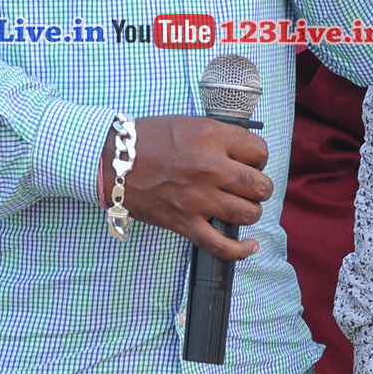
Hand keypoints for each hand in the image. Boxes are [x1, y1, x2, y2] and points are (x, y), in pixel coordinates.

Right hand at [102, 115, 270, 261]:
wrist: (113, 161)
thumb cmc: (148, 139)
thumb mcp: (189, 123)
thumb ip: (219, 137)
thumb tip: (244, 156)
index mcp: (212, 137)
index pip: (259, 151)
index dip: (259, 157)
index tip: (250, 161)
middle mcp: (211, 167)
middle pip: (260, 185)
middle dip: (259, 186)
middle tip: (246, 185)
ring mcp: (199, 198)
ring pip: (248, 213)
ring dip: (249, 211)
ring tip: (239, 205)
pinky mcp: (186, 223)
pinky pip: (222, 245)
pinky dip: (241, 250)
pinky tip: (250, 245)